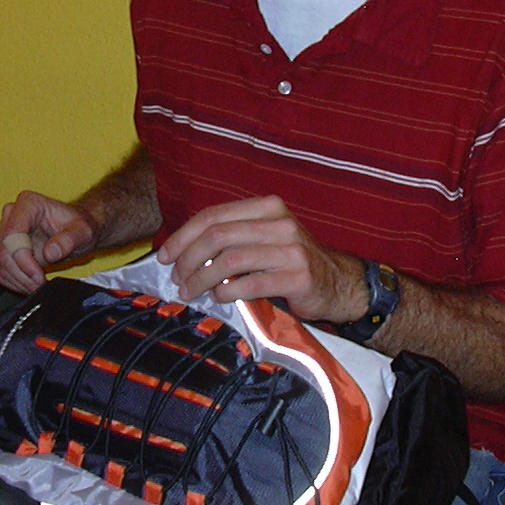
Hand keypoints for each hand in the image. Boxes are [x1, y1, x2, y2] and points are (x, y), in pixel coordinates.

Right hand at [0, 190, 97, 294]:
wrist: (76, 230)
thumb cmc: (78, 226)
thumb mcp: (83, 231)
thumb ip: (69, 240)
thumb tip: (51, 252)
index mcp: (28, 204)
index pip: (13, 235)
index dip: (23, 259)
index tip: (38, 275)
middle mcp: (12, 215)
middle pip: (4, 251)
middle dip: (21, 274)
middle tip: (40, 284)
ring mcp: (6, 232)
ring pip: (1, 263)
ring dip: (19, 280)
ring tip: (38, 286)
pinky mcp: (5, 249)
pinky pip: (2, 270)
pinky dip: (15, 282)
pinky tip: (31, 284)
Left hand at [155, 195, 365, 322]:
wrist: (339, 283)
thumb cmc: (291, 261)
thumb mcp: (265, 237)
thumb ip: (233, 236)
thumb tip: (183, 250)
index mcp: (268, 207)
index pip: (215, 215)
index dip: (184, 235)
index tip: (165, 255)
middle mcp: (280, 222)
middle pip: (218, 236)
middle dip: (189, 258)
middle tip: (177, 278)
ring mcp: (291, 249)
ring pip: (230, 260)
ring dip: (202, 279)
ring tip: (191, 291)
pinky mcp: (298, 277)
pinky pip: (250, 284)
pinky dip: (227, 292)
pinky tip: (220, 297)